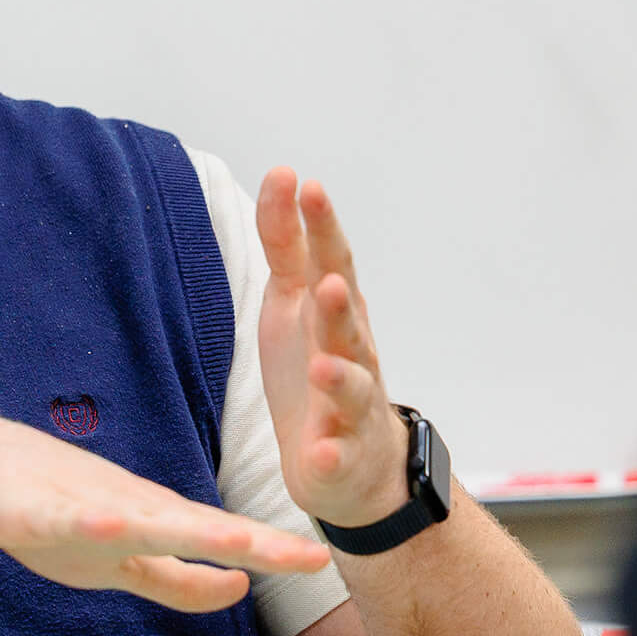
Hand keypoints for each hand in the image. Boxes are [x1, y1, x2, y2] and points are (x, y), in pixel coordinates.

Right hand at [0, 411, 326, 611]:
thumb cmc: (43, 505)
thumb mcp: (119, 559)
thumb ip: (178, 579)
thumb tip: (238, 591)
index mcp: (151, 520)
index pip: (220, 540)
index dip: (269, 553)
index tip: (322, 562)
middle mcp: (127, 508)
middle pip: (198, 528)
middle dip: (250, 543)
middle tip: (306, 555)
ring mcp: (80, 505)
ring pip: (141, 519)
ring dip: (186, 530)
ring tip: (232, 545)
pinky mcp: (31, 509)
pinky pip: (62, 518)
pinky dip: (87, 521)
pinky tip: (110, 525)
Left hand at [256, 169, 410, 529]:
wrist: (354, 462)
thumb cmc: (317, 365)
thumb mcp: (293, 300)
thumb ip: (286, 243)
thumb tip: (282, 174)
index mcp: (335, 313)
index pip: (332, 263)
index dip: (322, 227)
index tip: (307, 185)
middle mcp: (352, 354)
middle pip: (346, 326)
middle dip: (339, 305)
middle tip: (330, 282)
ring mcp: (351, 407)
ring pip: (350, 390)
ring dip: (338, 377)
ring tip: (321, 367)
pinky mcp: (340, 454)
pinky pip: (337, 454)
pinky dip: (331, 453)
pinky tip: (322, 452)